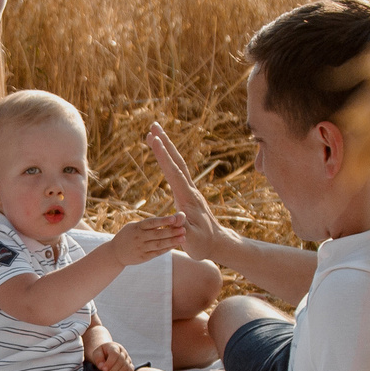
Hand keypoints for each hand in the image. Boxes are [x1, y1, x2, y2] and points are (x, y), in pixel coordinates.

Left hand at [86, 333, 134, 370]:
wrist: (106, 355)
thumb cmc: (101, 354)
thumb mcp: (96, 354)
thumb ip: (98, 359)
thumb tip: (101, 367)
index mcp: (114, 347)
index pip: (115, 354)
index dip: (110, 363)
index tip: (103, 370)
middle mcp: (123, 352)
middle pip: (121, 362)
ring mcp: (128, 359)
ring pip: (126, 368)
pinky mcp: (130, 366)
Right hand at [107, 211, 186, 264]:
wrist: (115, 253)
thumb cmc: (127, 236)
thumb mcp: (132, 226)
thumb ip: (145, 224)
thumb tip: (163, 219)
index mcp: (137, 227)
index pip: (151, 223)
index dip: (163, 221)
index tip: (174, 219)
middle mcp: (139, 237)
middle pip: (158, 234)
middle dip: (172, 232)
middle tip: (184, 229)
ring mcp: (141, 248)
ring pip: (159, 244)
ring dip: (172, 241)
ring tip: (183, 238)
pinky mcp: (143, 257)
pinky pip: (157, 253)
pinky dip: (167, 249)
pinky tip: (175, 245)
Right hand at [148, 123, 231, 263]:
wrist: (216, 243)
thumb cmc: (202, 243)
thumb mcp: (191, 239)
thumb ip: (183, 228)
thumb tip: (178, 216)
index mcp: (187, 197)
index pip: (173, 172)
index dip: (163, 156)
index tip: (153, 140)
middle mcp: (190, 189)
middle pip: (177, 161)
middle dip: (165, 143)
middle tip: (153, 126)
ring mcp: (190, 190)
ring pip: (178, 164)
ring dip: (167, 148)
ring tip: (155, 135)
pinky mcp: (189, 193)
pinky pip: (178, 172)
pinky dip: (170, 160)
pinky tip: (165, 155)